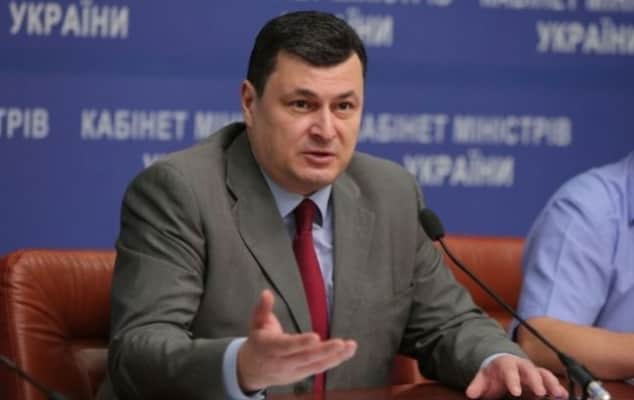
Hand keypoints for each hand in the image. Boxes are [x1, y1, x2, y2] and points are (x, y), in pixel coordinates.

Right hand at [237, 289, 356, 391]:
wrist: (252, 371)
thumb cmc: (258, 343)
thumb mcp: (256, 323)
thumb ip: (262, 308)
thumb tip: (266, 293)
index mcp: (269, 348)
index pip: (286, 346)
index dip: (301, 343)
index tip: (316, 337)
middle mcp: (282, 362)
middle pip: (305, 358)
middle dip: (325, 351)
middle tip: (341, 343)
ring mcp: (293, 371)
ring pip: (315, 365)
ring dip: (335, 357)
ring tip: (350, 347)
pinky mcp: (301, 374)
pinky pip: (319, 368)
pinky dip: (334, 361)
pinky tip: (346, 352)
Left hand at [466, 355, 567, 398]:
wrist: (502, 364)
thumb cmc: (494, 373)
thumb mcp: (483, 377)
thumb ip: (477, 385)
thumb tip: (470, 393)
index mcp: (506, 364)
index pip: (509, 371)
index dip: (513, 380)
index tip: (515, 391)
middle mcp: (522, 366)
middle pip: (530, 370)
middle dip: (536, 381)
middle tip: (541, 392)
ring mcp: (533, 372)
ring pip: (544, 374)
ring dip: (552, 383)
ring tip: (559, 393)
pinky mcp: (541, 379)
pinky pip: (551, 381)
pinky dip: (558, 387)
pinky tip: (564, 395)